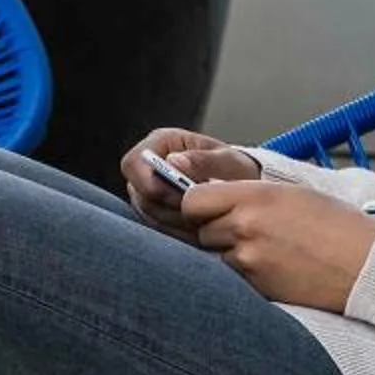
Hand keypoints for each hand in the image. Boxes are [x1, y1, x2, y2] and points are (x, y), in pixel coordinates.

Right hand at [120, 127, 260, 237]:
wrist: (241, 187)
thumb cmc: (234, 168)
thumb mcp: (228, 161)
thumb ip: (204, 160)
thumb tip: (174, 161)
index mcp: (160, 143)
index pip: (133, 163)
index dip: (148, 183)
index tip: (179, 198)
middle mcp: (147, 166)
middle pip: (139, 193)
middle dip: (168, 208)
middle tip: (199, 214)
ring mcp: (147, 190)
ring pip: (147, 214)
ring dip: (175, 222)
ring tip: (204, 221)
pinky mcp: (154, 211)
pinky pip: (157, 227)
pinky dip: (178, 232)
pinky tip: (199, 229)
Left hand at [170, 182, 374, 314]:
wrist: (367, 266)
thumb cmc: (336, 225)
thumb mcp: (291, 194)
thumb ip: (247, 194)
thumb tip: (211, 196)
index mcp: (254, 196)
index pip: (193, 200)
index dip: (196, 204)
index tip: (207, 207)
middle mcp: (246, 226)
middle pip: (201, 229)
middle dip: (215, 229)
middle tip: (246, 230)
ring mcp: (250, 259)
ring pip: (216, 255)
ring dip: (230, 252)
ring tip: (268, 249)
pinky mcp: (257, 287)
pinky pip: (235, 278)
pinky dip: (246, 273)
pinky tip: (275, 268)